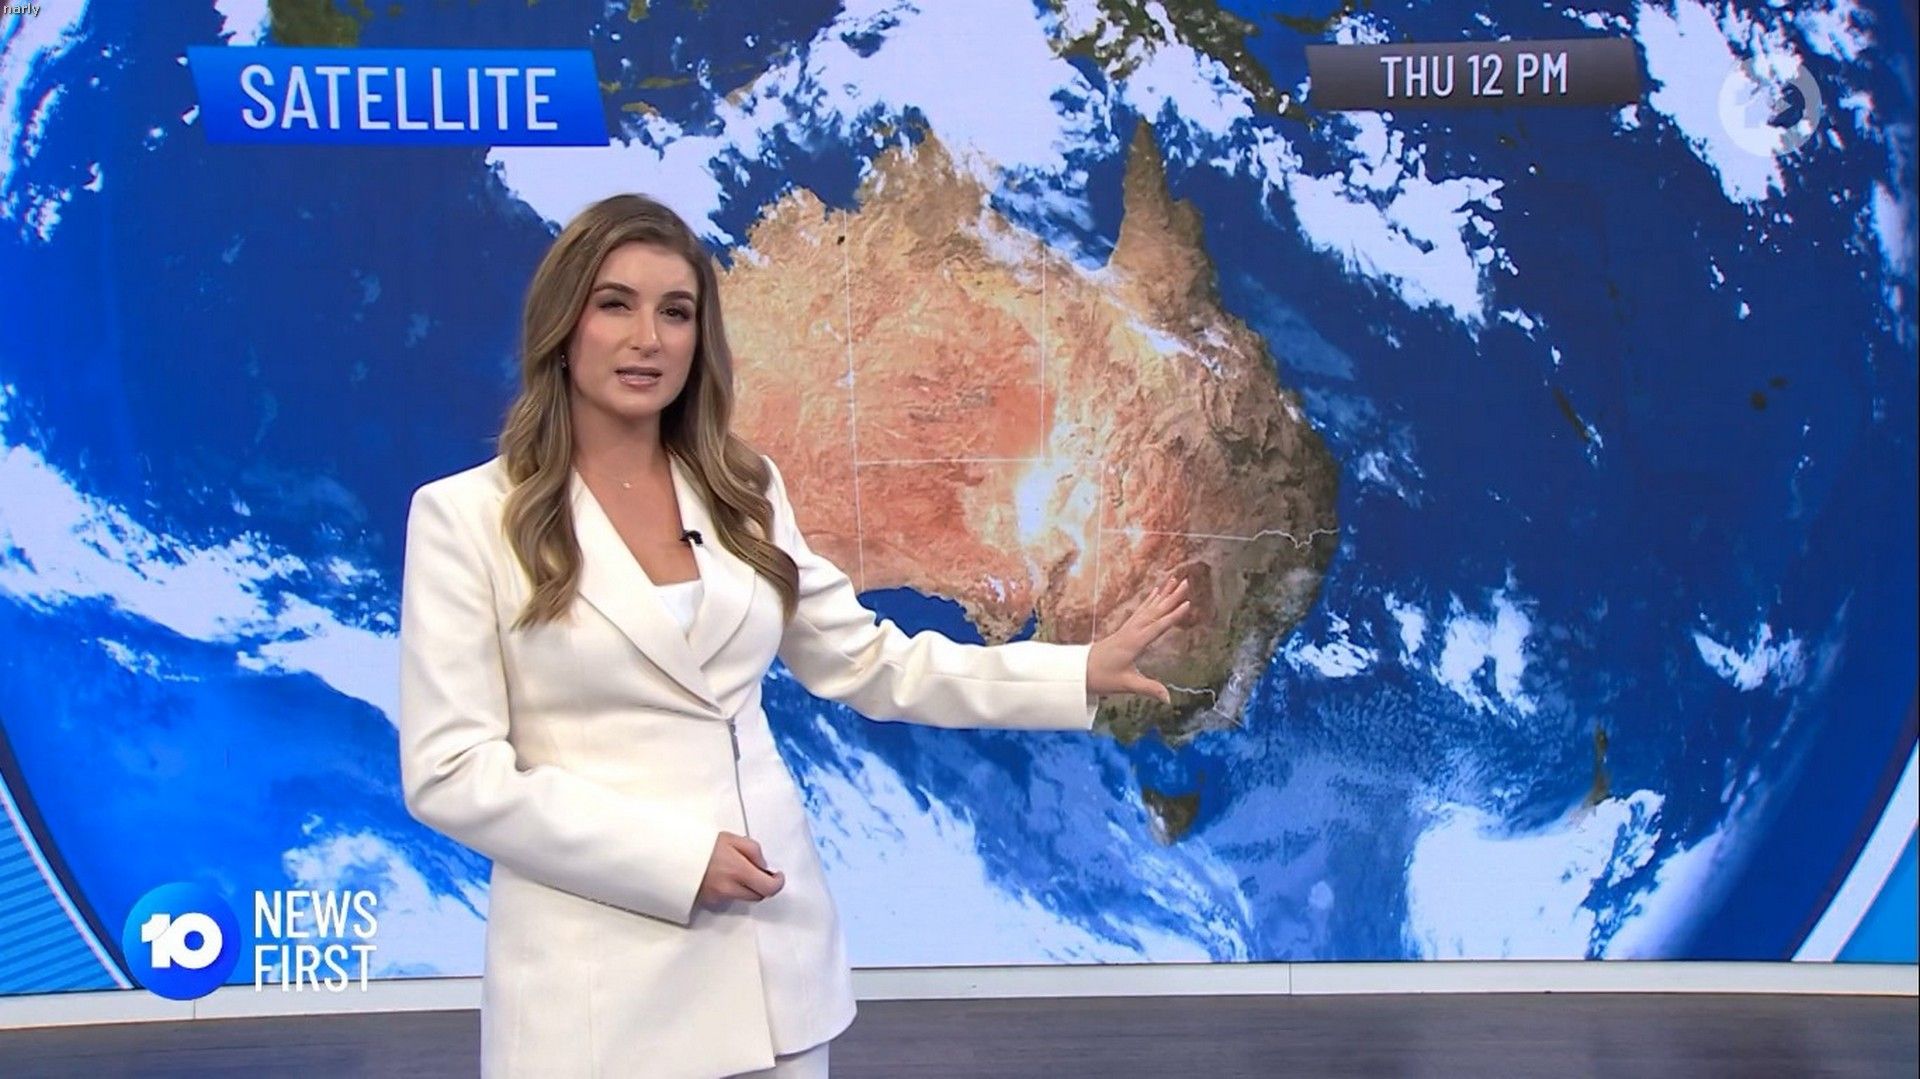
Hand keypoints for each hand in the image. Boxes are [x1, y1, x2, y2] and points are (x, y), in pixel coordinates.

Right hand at [697, 832, 784, 906]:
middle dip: (761, 885)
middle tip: (755, 871)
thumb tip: (764, 867)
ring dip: (746, 888)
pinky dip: (731, 890)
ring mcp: (718, 898)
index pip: (768, 888)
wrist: (673, 855)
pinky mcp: (709, 903)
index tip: (777, 876)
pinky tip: (722, 877)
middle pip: (758, 896)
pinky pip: (728, 899)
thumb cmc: (703, 844)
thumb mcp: (732, 838)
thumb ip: (754, 851)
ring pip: (744, 898)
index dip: (777, 883)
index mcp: (739, 871)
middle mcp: (730, 889)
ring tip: (736, 871)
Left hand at [1087, 575, 1193, 703]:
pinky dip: (1150, 601)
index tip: (1187, 603)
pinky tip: (1155, 593)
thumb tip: (1168, 699)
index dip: (1173, 616)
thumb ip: (1149, 689)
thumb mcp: (1126, 685)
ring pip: (1148, 608)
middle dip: (1172, 597)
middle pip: (1155, 611)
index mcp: (1134, 643)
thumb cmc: (1102, 677)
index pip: (1158, 626)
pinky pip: (1140, 611)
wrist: (1079, 671)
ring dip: (1162, 594)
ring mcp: (1127, 628)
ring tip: (1173, 580)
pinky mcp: (1124, 630)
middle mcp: (1132, 631)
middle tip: (1185, 582)